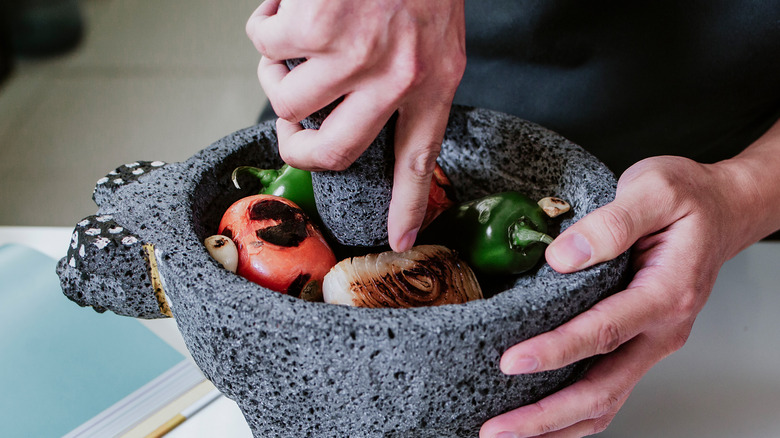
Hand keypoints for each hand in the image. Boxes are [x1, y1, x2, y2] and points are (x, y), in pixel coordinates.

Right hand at [246, 0, 465, 250]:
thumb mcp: (436, 37)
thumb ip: (409, 82)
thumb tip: (360, 117)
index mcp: (434, 80)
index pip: (418, 161)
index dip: (404, 207)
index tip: (395, 242)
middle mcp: (396, 75)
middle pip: (333, 151)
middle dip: (296, 150)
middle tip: (288, 135)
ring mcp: (354, 52)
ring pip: (284, 96)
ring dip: (274, 72)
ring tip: (288, 45)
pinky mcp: (316, 24)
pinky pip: (265, 43)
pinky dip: (264, 24)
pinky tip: (286, 4)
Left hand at [480, 154, 769, 436]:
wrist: (722, 210)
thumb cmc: (689, 199)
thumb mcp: (655, 189)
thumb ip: (612, 222)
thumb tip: (561, 256)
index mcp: (666, 294)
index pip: (603, 331)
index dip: (555, 350)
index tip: (510, 361)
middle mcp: (662, 330)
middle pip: (602, 390)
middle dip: (546, 415)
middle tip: (497, 428)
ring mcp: (651, 343)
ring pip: (605, 402)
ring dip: (556, 425)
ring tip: (509, 434)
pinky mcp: (639, 344)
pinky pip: (607, 390)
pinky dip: (573, 413)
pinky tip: (541, 418)